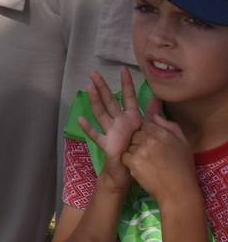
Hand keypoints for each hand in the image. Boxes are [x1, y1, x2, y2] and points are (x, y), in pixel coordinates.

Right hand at [79, 67, 143, 190]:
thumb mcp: (151, 131)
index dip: (126, 84)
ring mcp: (111, 132)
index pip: (128, 97)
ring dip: (95, 101)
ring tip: (89, 87)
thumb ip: (154, 115)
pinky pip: (96, 135)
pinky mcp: (107, 144)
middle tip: (94, 73)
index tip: (124, 69)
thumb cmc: (140, 151)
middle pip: (110, 101)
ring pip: (101, 113)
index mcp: (132, 118)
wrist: (130, 172)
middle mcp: (119, 122)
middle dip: (103, 87)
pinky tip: (82, 120)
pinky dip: (89, 128)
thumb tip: (159, 99)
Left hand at [122, 98, 201, 205]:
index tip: (153, 144)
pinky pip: (125, 156)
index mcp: (162, 133)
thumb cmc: (183, 168)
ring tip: (148, 164)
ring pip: (129, 145)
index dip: (147, 134)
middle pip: (135, 134)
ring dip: (134, 153)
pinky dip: (130, 163)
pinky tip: (142, 170)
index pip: (145, 124)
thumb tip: (154, 115)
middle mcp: (150, 138)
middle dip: (139, 143)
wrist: (178, 192)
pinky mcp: (132, 161)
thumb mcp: (183, 143)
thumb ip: (169, 126)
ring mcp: (140, 150)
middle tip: (150, 156)